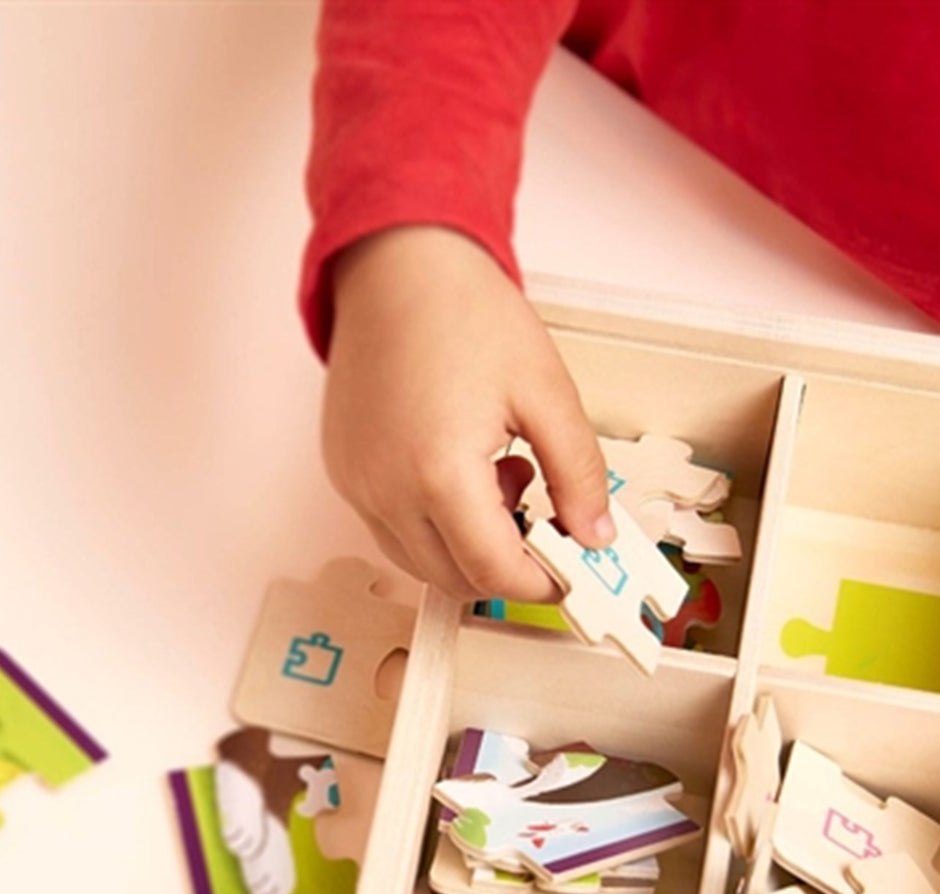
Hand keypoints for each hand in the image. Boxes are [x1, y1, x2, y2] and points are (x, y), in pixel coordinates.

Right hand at [322, 226, 613, 599]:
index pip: (495, 573)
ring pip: (422, 563)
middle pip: (456, 580)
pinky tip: (463, 470)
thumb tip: (595, 537)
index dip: (542, 584)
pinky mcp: (344, 474)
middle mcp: (385, 489)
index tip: (572, 570)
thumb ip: (580, 474)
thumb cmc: (465, 314)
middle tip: (543, 514)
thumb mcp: (548, 393)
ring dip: (470, 548)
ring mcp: (357, 484)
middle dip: (508, 565)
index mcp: (439, 472)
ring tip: (502, 479)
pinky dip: (436, 525)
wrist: (397, 264)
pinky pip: (395, 531)